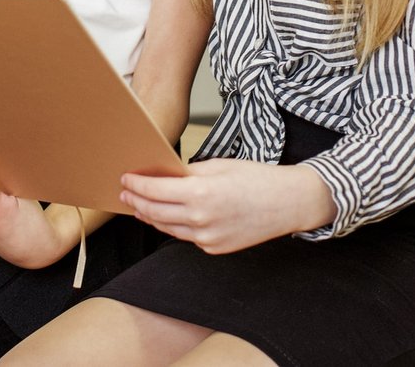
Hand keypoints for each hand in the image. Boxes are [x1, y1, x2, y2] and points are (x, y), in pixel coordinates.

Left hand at [120, 159, 336, 253]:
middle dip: (136, 201)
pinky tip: (168, 217)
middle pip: (155, 212)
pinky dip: (174, 226)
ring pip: (168, 228)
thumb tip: (163, 174)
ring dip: (150, 217)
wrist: (288, 203)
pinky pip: (187, 237)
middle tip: (125, 192)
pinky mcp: (215, 248)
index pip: (155, 190)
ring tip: (139, 206)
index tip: (126, 178)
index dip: (136, 184)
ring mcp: (208, 238)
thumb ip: (188, 172)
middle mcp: (201, 219)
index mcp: (201, 193)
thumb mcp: (219, 166)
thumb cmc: (257, 179)